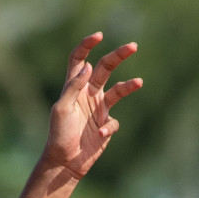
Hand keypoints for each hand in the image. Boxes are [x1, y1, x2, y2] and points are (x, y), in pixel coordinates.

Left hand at [43, 32, 143, 180]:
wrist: (65, 161)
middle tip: (133, 46)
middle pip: (105, 68)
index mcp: (74, 86)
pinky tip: (101, 134)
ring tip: (139, 82)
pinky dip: (110, 126)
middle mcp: (88, 94)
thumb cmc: (59, 134)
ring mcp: (99, 109)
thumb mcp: (62, 108)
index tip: (99, 36)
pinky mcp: (106, 125)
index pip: (80, 60)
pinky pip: (114, 121)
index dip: (87, 45)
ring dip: (128, 86)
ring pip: (118, 91)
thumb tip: (89, 66)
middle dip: (119, 55)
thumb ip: (74, 86)